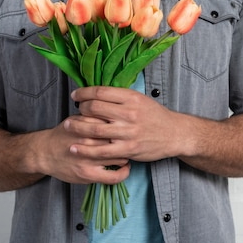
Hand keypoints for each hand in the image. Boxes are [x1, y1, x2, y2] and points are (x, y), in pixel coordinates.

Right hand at [34, 115, 129, 184]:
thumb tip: (116, 111)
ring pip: (119, 156)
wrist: (44, 152)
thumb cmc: (64, 133)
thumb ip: (95, 115)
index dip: (123, 125)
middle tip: (129, 140)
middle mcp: (89, 141)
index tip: (127, 126)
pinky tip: (125, 168)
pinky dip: (123, 173)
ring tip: (125, 152)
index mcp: (88, 125)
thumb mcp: (77, 117)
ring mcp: (89, 159)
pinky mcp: (88, 175)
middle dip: (126, 139)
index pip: (114, 123)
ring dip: (125, 154)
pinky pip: (113, 177)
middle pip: (119, 139)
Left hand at [68, 86, 183, 162]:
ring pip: (94, 128)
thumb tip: (96, 93)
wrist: (174, 134)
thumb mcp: (140, 99)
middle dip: (80, 109)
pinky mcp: (128, 149)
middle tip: (74, 111)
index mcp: (131, 97)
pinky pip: (101, 150)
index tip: (76, 96)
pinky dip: (85, 149)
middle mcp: (129, 113)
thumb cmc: (155, 116)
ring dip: (77, 127)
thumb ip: (120, 97)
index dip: (83, 93)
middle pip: (94, 108)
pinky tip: (75, 147)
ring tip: (67, 125)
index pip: (100, 92)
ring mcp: (128, 132)